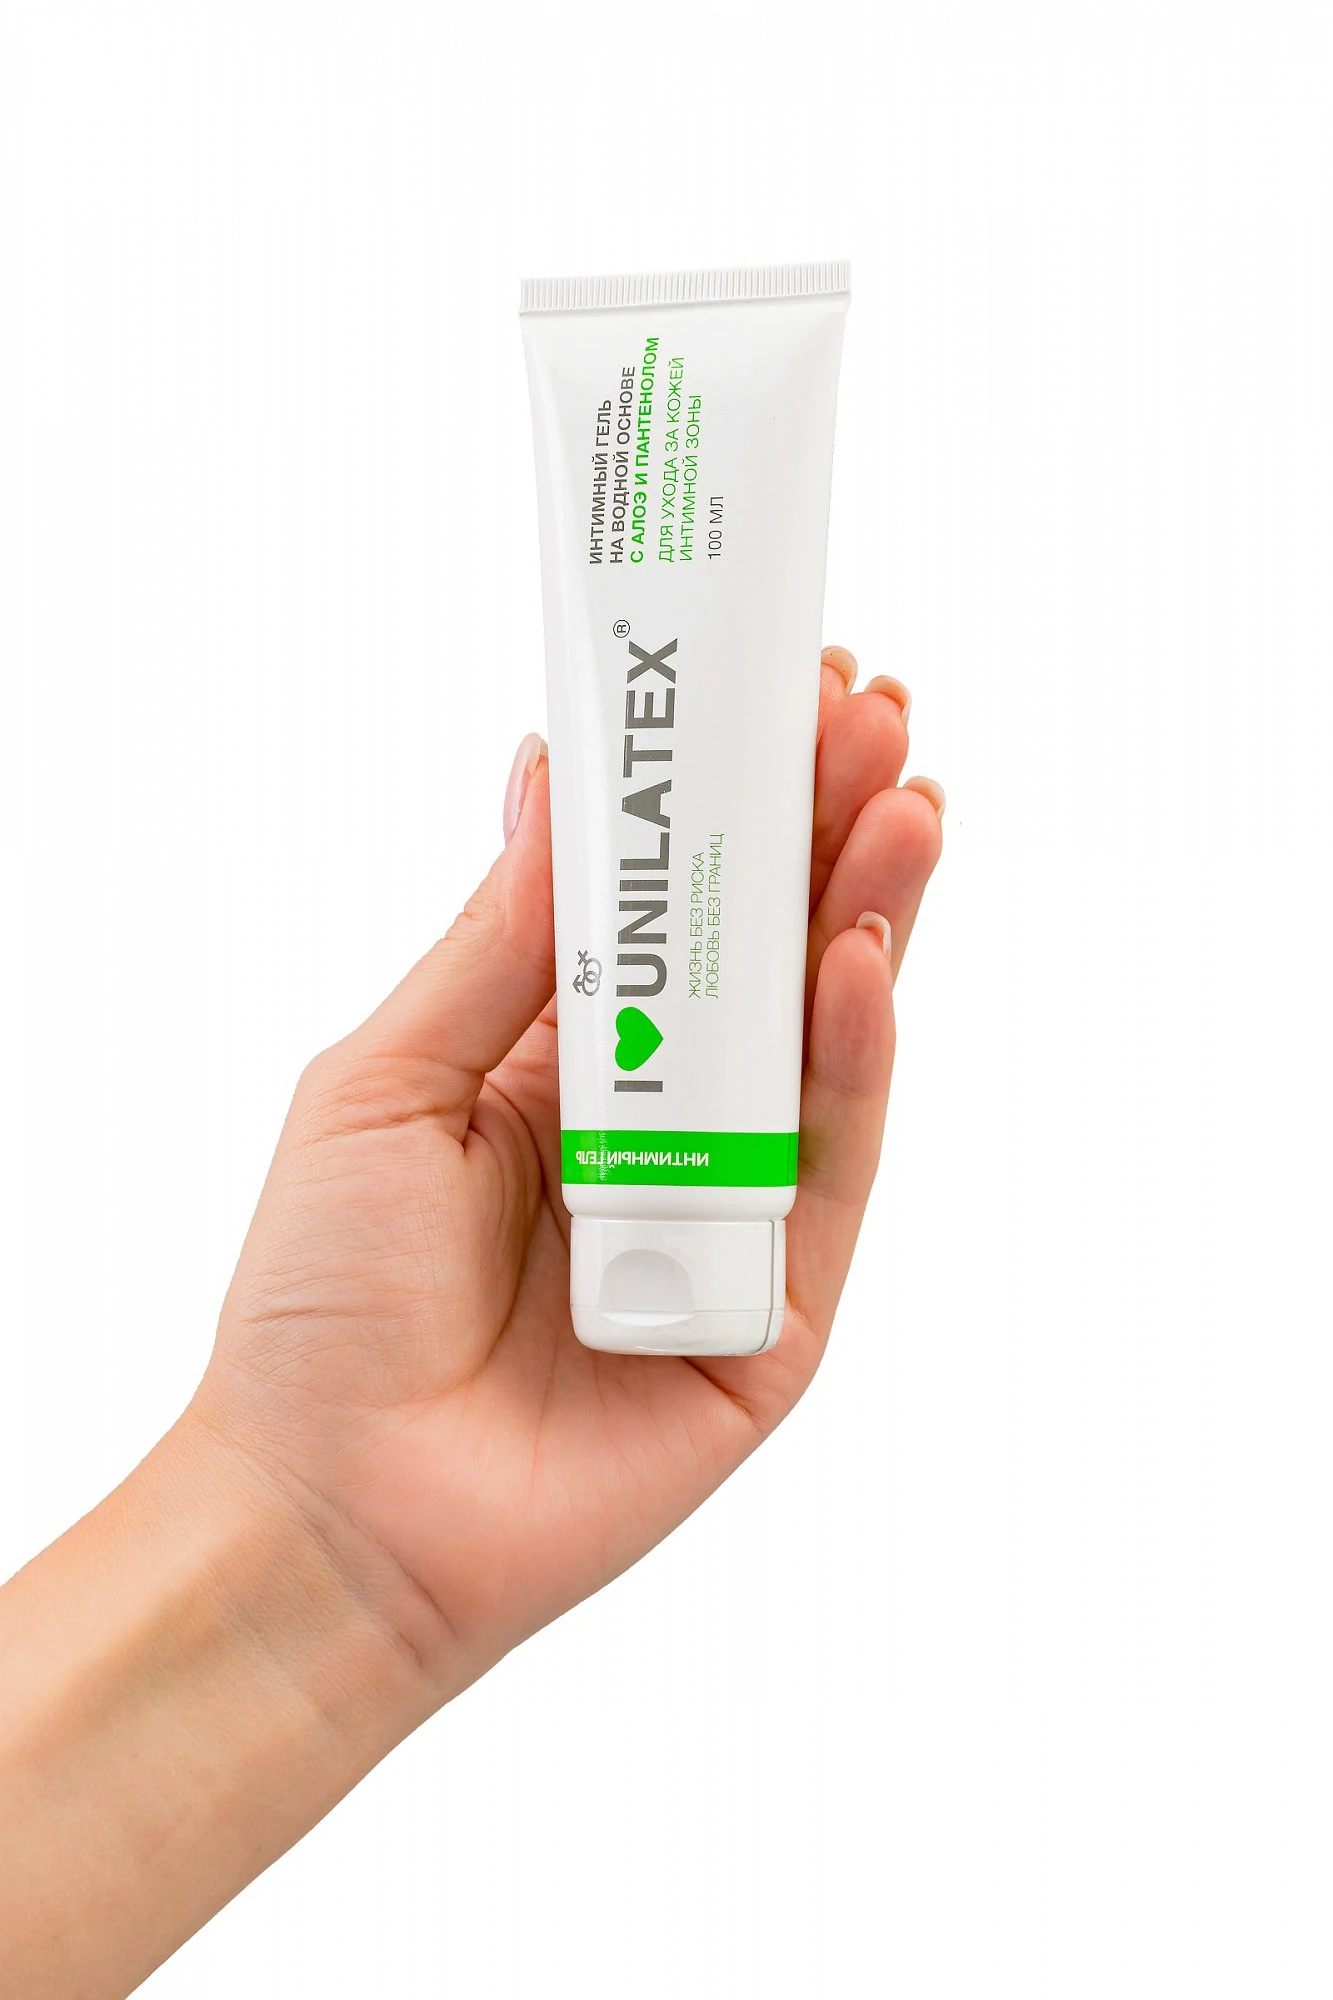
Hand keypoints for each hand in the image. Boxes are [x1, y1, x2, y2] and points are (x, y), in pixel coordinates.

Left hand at [194, 647, 943, 1702]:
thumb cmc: (324, 1299)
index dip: (723, 808)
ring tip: (903, 800)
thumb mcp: (388, 1080)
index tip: (772, 697)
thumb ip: (495, 946)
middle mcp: (662, 1123)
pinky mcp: (782, 1307)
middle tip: (871, 718)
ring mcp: (731, 1211)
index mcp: (562, 1061)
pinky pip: (833, 1165)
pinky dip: (852, 1056)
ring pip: (822, 1044)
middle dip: (822, 833)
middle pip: (767, 957)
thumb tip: (550, 781)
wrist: (339, 1509)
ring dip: (867, 914)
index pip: (670, 911)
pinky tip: (856, 951)